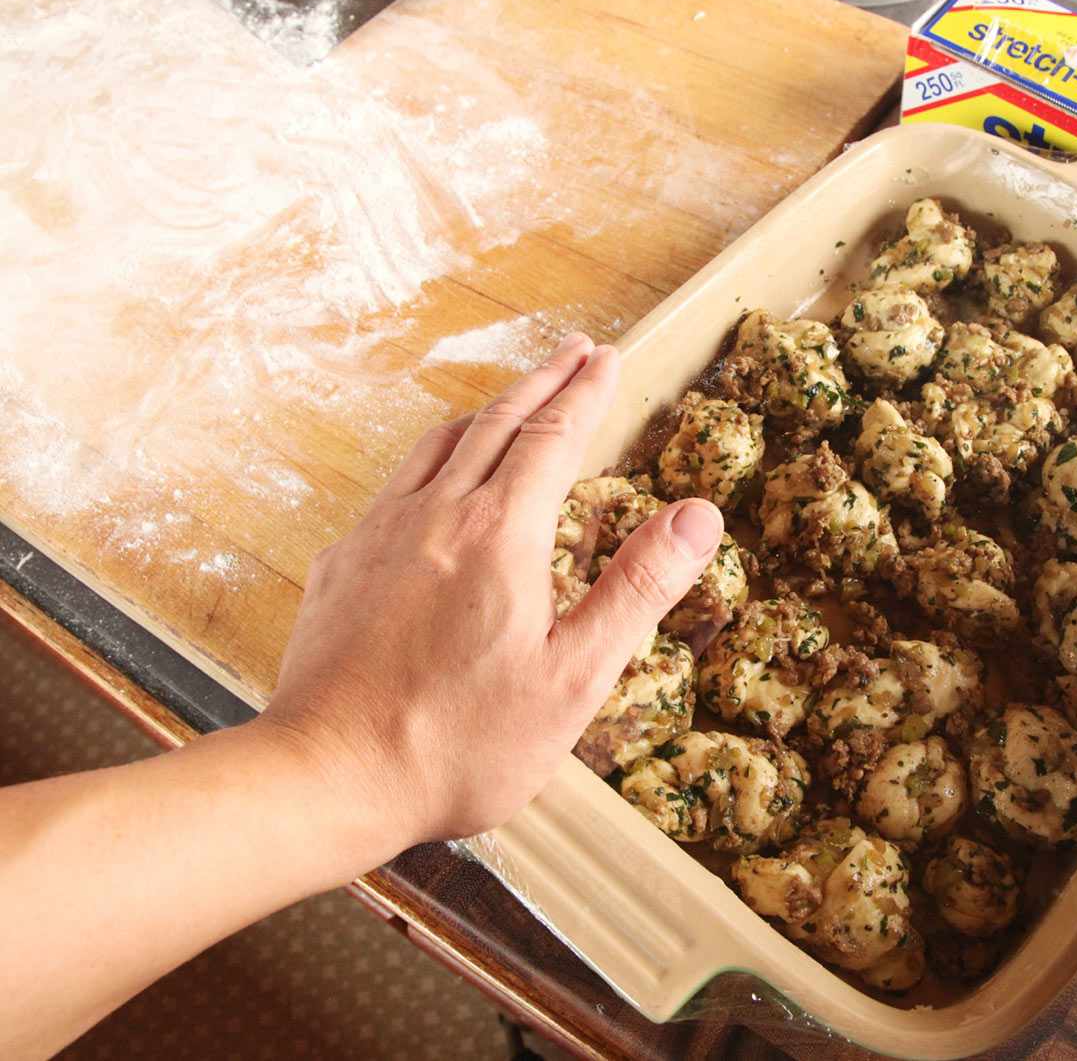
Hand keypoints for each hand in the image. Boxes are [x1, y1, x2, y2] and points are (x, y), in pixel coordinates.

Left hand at [257, 332, 723, 848]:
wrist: (326, 776)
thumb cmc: (461, 742)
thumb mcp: (575, 677)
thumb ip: (637, 587)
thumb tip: (698, 515)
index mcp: (501, 534)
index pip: (553, 437)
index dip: (584, 393)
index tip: (605, 358)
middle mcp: (435, 515)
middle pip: (495, 424)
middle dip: (540, 382)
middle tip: (573, 352)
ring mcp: (378, 535)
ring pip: (438, 446)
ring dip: (485, 412)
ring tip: (510, 400)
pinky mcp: (342, 565)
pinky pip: (395, 486)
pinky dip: (431, 460)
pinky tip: (433, 484)